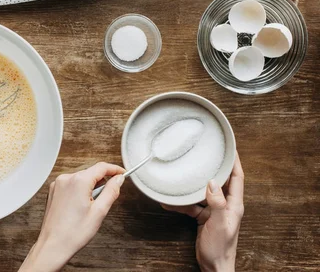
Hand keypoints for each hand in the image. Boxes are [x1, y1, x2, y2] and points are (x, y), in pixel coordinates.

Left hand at [19, 162, 125, 271]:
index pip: (101, 167)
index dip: (115, 169)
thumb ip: (111, 191)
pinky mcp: (53, 191)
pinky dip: (79, 191)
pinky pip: (71, 185)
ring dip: (90, 188)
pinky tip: (79, 208)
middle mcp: (66, 178)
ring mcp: (57, 184)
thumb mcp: (100, 212)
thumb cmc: (74, 233)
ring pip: (81, 179)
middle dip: (101, 183)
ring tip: (89, 208)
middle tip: (105, 200)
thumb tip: (118, 179)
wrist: (53, 245)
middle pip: (90, 172)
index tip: (122, 173)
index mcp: (78, 181)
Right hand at [162, 152, 244, 271]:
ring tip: (183, 174)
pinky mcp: (204, 218)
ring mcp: (214, 211)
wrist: (214, 267)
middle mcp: (225, 205)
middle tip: (204, 154)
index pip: (237, 177)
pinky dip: (181, 204)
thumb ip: (217, 203)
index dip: (234, 161)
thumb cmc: (220, 249)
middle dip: (213, 167)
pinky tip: (169, 202)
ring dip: (193, 185)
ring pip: (203, 192)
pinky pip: (191, 206)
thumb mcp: (219, 224)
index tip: (229, 147)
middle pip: (220, 181)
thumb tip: (212, 182)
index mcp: (234, 204)